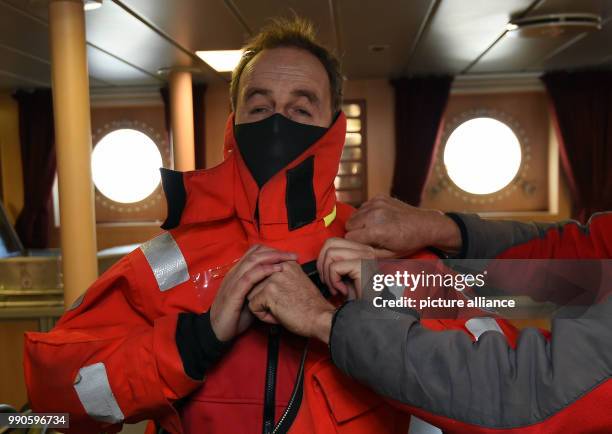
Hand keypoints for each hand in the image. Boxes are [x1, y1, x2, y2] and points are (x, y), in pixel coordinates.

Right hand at [210, 245, 297, 341]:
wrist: (217, 331)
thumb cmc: (235, 316)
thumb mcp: (251, 298)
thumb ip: (260, 288)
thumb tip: (279, 283)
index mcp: (238, 272)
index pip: (254, 252)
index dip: (272, 251)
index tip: (288, 255)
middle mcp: (235, 273)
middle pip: (256, 253)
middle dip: (276, 252)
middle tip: (293, 255)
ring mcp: (233, 281)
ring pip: (253, 261)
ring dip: (273, 258)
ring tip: (288, 259)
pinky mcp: (234, 292)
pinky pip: (250, 277)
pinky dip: (264, 271)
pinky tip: (276, 270)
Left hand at [247, 261, 335, 343]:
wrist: (321, 317)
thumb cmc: (310, 305)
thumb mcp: (297, 281)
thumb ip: (280, 275)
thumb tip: (260, 278)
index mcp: (286, 262)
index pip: (260, 272)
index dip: (266, 288)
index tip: (282, 294)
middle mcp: (278, 266)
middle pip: (253, 283)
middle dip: (263, 297)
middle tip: (283, 303)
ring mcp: (273, 278)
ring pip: (251, 294)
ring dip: (263, 306)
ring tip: (281, 308)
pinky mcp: (269, 292)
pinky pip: (253, 306)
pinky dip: (263, 316)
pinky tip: (279, 315)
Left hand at [317, 237, 387, 297]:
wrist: (372, 313)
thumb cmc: (359, 299)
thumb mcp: (344, 276)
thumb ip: (335, 262)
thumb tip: (318, 257)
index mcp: (362, 250)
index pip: (333, 242)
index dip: (323, 259)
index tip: (327, 277)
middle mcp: (365, 250)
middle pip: (330, 243)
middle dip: (322, 264)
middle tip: (328, 282)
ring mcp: (365, 256)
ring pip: (330, 253)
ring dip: (328, 275)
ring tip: (336, 288)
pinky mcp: (362, 265)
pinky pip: (334, 267)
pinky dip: (334, 282)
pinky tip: (343, 291)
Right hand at [345, 195, 460, 255]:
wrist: (425, 225)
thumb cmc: (409, 242)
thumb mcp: (389, 255)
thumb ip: (368, 253)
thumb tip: (352, 251)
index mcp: (377, 231)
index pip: (349, 237)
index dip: (356, 243)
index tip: (364, 245)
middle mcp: (375, 214)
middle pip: (349, 224)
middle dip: (356, 232)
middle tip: (369, 237)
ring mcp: (377, 203)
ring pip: (354, 215)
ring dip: (360, 222)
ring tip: (374, 228)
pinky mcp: (379, 197)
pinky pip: (363, 207)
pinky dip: (367, 213)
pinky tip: (379, 219)